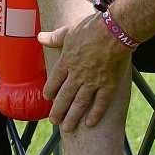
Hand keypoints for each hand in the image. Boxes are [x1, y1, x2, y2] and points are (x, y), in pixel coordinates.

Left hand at [38, 12, 132, 130]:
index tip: (48, 98)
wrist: (115, 31)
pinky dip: (95, 114)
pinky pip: (100, 103)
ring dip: (72, 117)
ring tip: (67, 127)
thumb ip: (55, 37)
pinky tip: (89, 123)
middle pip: (64, 96)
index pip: (54, 81)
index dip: (50, 91)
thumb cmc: (92, 27)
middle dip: (58, 110)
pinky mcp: (108, 85)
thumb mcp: (69, 30)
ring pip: (79, 104)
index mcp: (67, 61)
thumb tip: (40, 37)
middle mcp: (77, 75)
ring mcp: (93, 82)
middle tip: (53, 121)